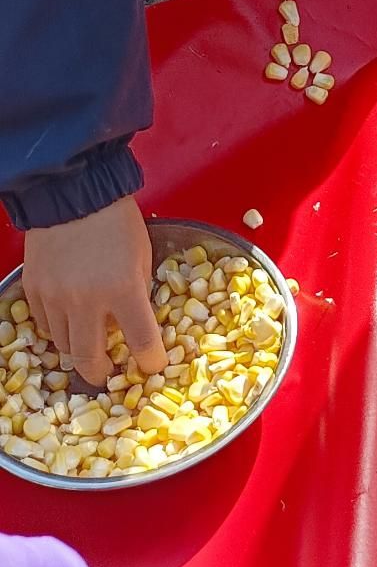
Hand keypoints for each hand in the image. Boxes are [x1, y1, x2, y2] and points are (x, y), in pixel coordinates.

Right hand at [23, 196, 166, 387]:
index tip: (152, 365)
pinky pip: (46, 324)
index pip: (142, 343)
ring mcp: (56, 297)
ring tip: (89, 340)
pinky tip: (70, 315)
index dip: (150, 361)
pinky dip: (59, 326)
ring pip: (64, 346)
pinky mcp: (34, 290)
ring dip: (79, 348)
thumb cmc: (116, 221)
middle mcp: (86, 301)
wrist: (73, 192)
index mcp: (123, 290)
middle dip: (102, 373)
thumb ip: (139, 293)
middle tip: (109, 371)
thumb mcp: (143, 256)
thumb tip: (135, 323)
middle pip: (90, 360)